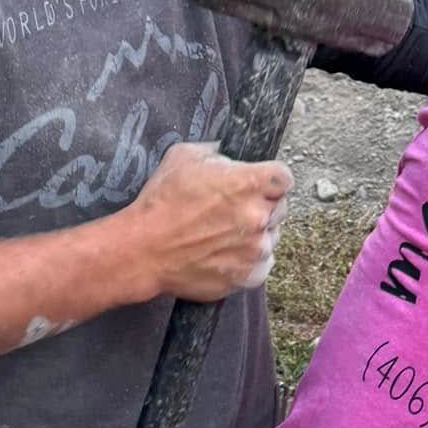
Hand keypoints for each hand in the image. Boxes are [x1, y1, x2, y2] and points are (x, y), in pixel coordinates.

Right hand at [127, 142, 292, 301]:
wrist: (143, 250)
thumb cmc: (161, 203)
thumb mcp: (183, 156)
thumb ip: (217, 152)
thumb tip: (228, 154)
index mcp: (248, 183)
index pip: (284, 177)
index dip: (270, 180)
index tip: (258, 184)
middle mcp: (259, 216)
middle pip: (280, 207)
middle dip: (262, 206)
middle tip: (233, 211)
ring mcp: (256, 249)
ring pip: (272, 237)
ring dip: (256, 234)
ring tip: (224, 234)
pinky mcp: (249, 275)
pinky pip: (263, 264)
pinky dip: (249, 260)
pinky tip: (226, 253)